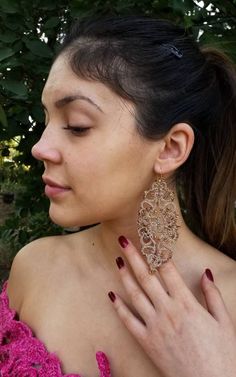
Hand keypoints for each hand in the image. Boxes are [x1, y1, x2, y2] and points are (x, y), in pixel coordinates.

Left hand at [108, 236, 235, 376]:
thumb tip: (204, 272)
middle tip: (123, 240)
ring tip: (118, 260)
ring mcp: (155, 326)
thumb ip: (212, 295)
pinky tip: (111, 295)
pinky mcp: (147, 342)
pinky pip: (128, 322)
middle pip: (147, 277)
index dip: (157, 252)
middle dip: (134, 256)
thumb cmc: (222, 355)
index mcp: (187, 303)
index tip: (150, 238)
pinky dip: (118, 307)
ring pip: (135, 295)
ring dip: (124, 276)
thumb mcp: (224, 322)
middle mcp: (167, 311)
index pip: (168, 270)